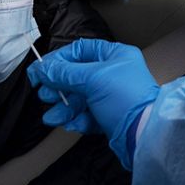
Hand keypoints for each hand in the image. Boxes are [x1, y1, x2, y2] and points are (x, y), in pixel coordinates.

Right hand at [27, 39, 158, 167]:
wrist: (144, 135)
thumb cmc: (127, 100)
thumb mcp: (93, 80)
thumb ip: (65, 73)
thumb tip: (43, 68)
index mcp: (115, 56)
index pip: (80, 50)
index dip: (58, 60)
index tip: (39, 71)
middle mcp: (114, 74)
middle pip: (77, 75)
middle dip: (59, 87)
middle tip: (46, 96)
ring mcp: (111, 96)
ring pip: (79, 98)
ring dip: (63, 107)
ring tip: (52, 118)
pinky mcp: (109, 116)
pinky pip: (86, 115)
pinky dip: (76, 119)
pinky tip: (70, 124)